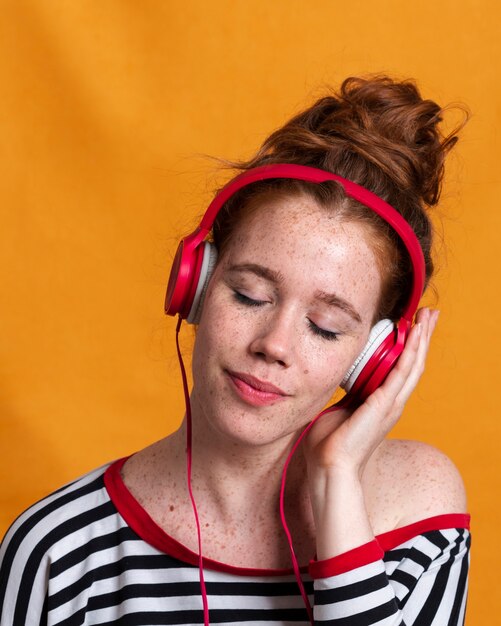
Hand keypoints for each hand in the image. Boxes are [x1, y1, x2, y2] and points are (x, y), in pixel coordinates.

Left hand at [303, 308, 439, 478]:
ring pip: (413, 364)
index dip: (410, 347)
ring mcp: (391, 404)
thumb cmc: (330, 444)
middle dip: (422, 337)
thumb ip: (345, 396)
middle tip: (430, 314)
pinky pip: (401, 372)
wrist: (329, 467)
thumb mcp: (339, 410)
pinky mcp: (384, 404)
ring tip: (428, 317)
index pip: (401, 369)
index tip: (413, 326)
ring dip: (421, 339)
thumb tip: (337, 381)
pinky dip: (410, 351)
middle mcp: (392, 403)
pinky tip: (415, 335)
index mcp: (382, 404)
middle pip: (414, 363)